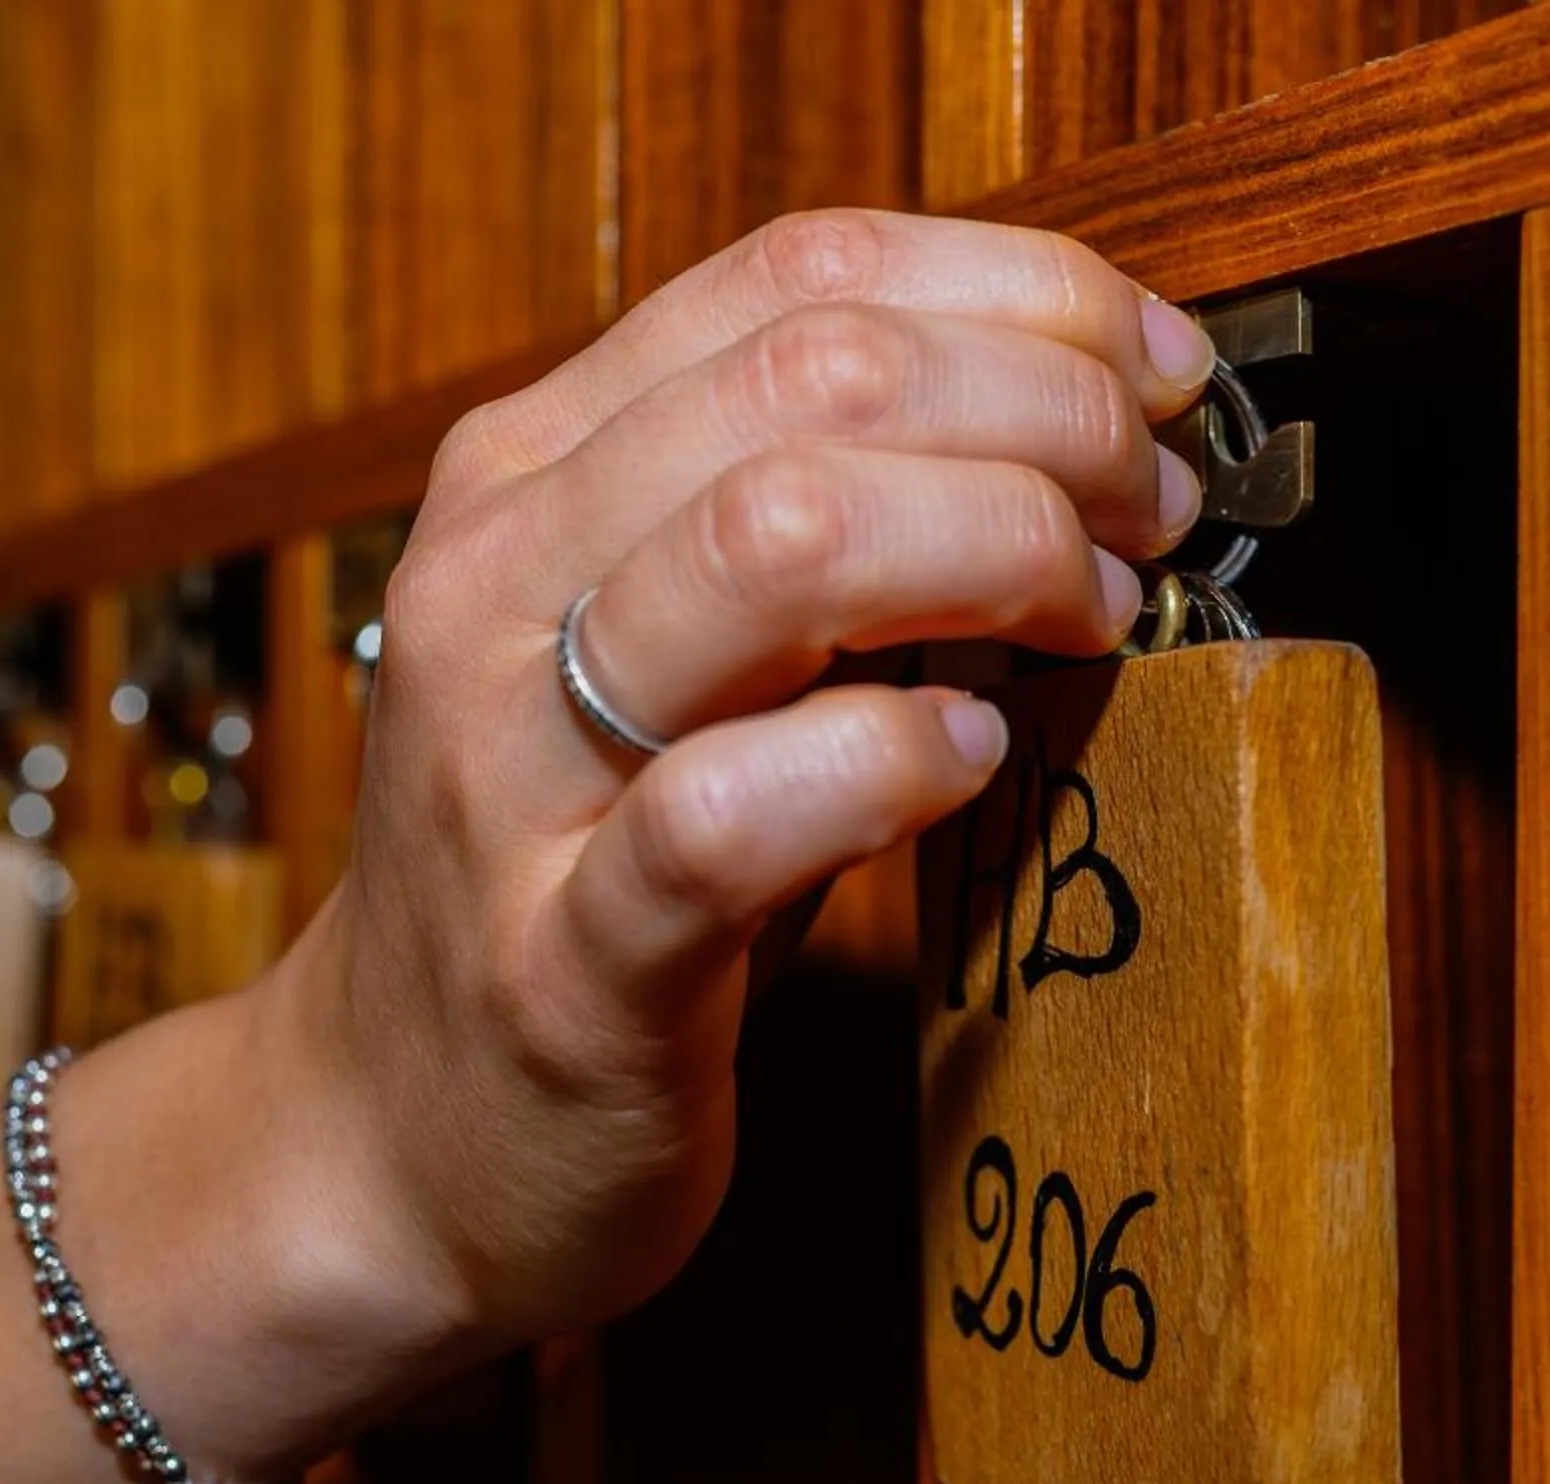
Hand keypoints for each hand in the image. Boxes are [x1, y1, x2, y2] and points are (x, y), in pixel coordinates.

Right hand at [252, 209, 1214, 1404]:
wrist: (397, 1138)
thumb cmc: (573, 875)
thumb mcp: (666, 650)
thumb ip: (807, 520)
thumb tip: (1062, 423)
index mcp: (531, 477)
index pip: (793, 280)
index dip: (1017, 294)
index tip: (1151, 367)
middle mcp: (499, 588)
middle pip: (811, 382)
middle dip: (1042, 414)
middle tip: (1149, 508)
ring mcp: (515, 773)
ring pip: (770, 542)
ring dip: (994, 545)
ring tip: (1088, 611)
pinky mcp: (569, 961)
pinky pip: (733, 812)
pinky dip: (889, 761)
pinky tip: (972, 755)